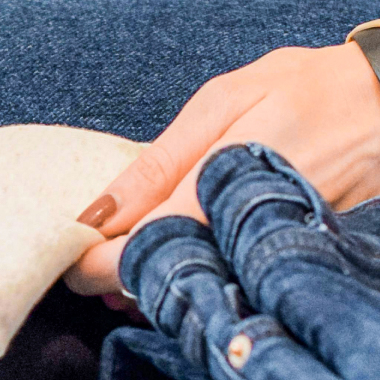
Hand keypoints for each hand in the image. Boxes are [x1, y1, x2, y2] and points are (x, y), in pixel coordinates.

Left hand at [66, 42, 379, 294]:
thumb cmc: (309, 89)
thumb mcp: (224, 102)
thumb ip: (158, 161)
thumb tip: (97, 212)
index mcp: (217, 185)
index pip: (135, 250)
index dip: (93, 268)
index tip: (71, 262)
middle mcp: (242, 230)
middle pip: (162, 282)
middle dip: (120, 282)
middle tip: (96, 265)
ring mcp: (265, 252)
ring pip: (195, 290)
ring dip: (156, 284)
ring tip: (135, 262)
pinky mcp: (284, 260)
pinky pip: (229, 285)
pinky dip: (199, 279)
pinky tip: (185, 262)